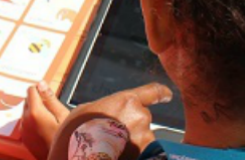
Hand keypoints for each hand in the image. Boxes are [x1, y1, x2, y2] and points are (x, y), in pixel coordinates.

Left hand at [22, 81, 70, 159]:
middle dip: (38, 100)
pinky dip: (33, 122)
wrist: (62, 158)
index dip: (41, 90)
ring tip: (50, 120)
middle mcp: (25, 120)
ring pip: (26, 112)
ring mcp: (24, 130)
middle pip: (27, 100)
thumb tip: (41, 83)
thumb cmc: (67, 137)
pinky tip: (45, 128)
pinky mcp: (25, 138)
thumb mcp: (62, 115)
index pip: (31, 90)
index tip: (49, 97)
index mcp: (34, 112)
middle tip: (52, 110)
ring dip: (35, 111)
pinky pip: (26, 123)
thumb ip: (50, 98)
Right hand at [47, 83, 172, 159]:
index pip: (153, 92)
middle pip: (142, 119)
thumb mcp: (87, 109)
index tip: (167, 95)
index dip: (162, 93)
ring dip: (131, 143)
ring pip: (142, 139)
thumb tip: (111, 113)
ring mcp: (144, 139)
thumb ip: (107, 107)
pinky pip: (142, 153)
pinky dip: (133, 155)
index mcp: (127, 101)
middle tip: (111, 136)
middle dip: (131, 126)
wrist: (80, 156)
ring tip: (111, 148)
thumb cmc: (77, 132)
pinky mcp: (144, 156)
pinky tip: (116, 155)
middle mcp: (140, 117)